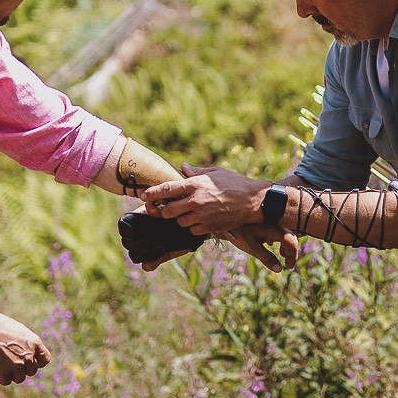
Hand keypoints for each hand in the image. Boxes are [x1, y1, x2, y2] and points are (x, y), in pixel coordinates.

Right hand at [0, 310, 49, 384]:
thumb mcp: (16, 329)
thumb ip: (24, 342)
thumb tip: (25, 352)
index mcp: (34, 342)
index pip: (45, 359)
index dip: (37, 362)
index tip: (30, 362)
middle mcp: (28, 356)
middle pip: (31, 371)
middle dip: (22, 368)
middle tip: (9, 360)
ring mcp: (17, 366)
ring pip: (19, 378)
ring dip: (11, 373)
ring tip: (0, 361)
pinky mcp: (4, 373)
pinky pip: (6, 381)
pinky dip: (0, 376)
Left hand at [142, 164, 270, 234]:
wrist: (254, 201)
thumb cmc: (235, 183)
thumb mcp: (215, 172)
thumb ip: (196, 171)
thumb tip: (182, 167)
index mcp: (195, 184)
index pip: (166, 189)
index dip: (151, 193)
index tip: (143, 195)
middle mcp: (196, 200)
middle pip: (167, 210)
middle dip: (164, 210)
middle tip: (166, 208)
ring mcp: (202, 216)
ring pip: (178, 222)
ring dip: (180, 218)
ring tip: (189, 212)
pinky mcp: (209, 227)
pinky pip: (192, 230)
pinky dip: (193, 226)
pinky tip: (201, 219)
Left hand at [225, 223, 299, 270]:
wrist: (229, 219)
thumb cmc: (240, 233)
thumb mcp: (252, 248)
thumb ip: (267, 258)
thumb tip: (279, 270)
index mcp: (276, 230)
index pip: (292, 242)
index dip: (293, 255)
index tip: (289, 266)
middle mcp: (277, 224)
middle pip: (291, 238)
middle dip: (291, 252)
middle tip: (288, 265)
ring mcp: (272, 222)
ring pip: (285, 234)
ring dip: (286, 246)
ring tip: (282, 256)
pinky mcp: (266, 222)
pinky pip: (278, 231)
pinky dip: (279, 240)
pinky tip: (271, 244)